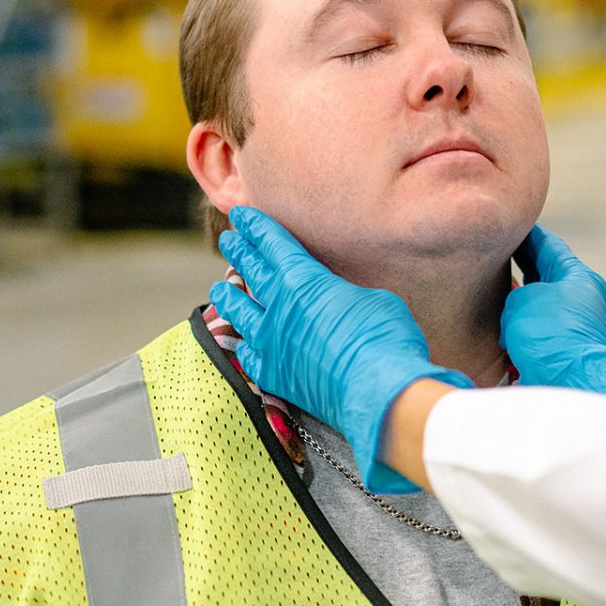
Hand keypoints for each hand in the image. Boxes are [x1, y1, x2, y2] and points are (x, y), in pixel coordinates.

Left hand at [210, 207, 471, 492]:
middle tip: (228, 240)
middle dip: (238, 251)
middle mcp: (278, 307)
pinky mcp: (273, 375)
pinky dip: (242, 346)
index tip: (241, 216)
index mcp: (303, 279)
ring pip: (237, 313)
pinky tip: (240, 344)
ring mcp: (270, 343)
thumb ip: (346, 294)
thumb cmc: (385, 337)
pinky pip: (247, 355)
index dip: (255, 227)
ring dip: (227, 297)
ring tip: (220, 288)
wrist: (377, 389)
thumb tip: (340, 300)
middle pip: (250, 271)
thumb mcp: (373, 298)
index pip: (271, 244)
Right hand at [502, 224, 605, 394]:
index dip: (528, 234)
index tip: (513, 224)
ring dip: (516, 304)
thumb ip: (515, 291)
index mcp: (578, 278)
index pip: (550, 246)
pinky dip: (519, 329)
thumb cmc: (551, 337)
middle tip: (497, 254)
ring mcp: (573, 326)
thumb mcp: (523, 300)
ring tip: (492, 295)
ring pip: (538, 306)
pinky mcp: (562, 349)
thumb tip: (515, 306)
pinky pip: (536, 332)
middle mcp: (580, 300)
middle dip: (519, 268)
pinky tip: (502, 330)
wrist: (568, 381)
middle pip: (545, 275)